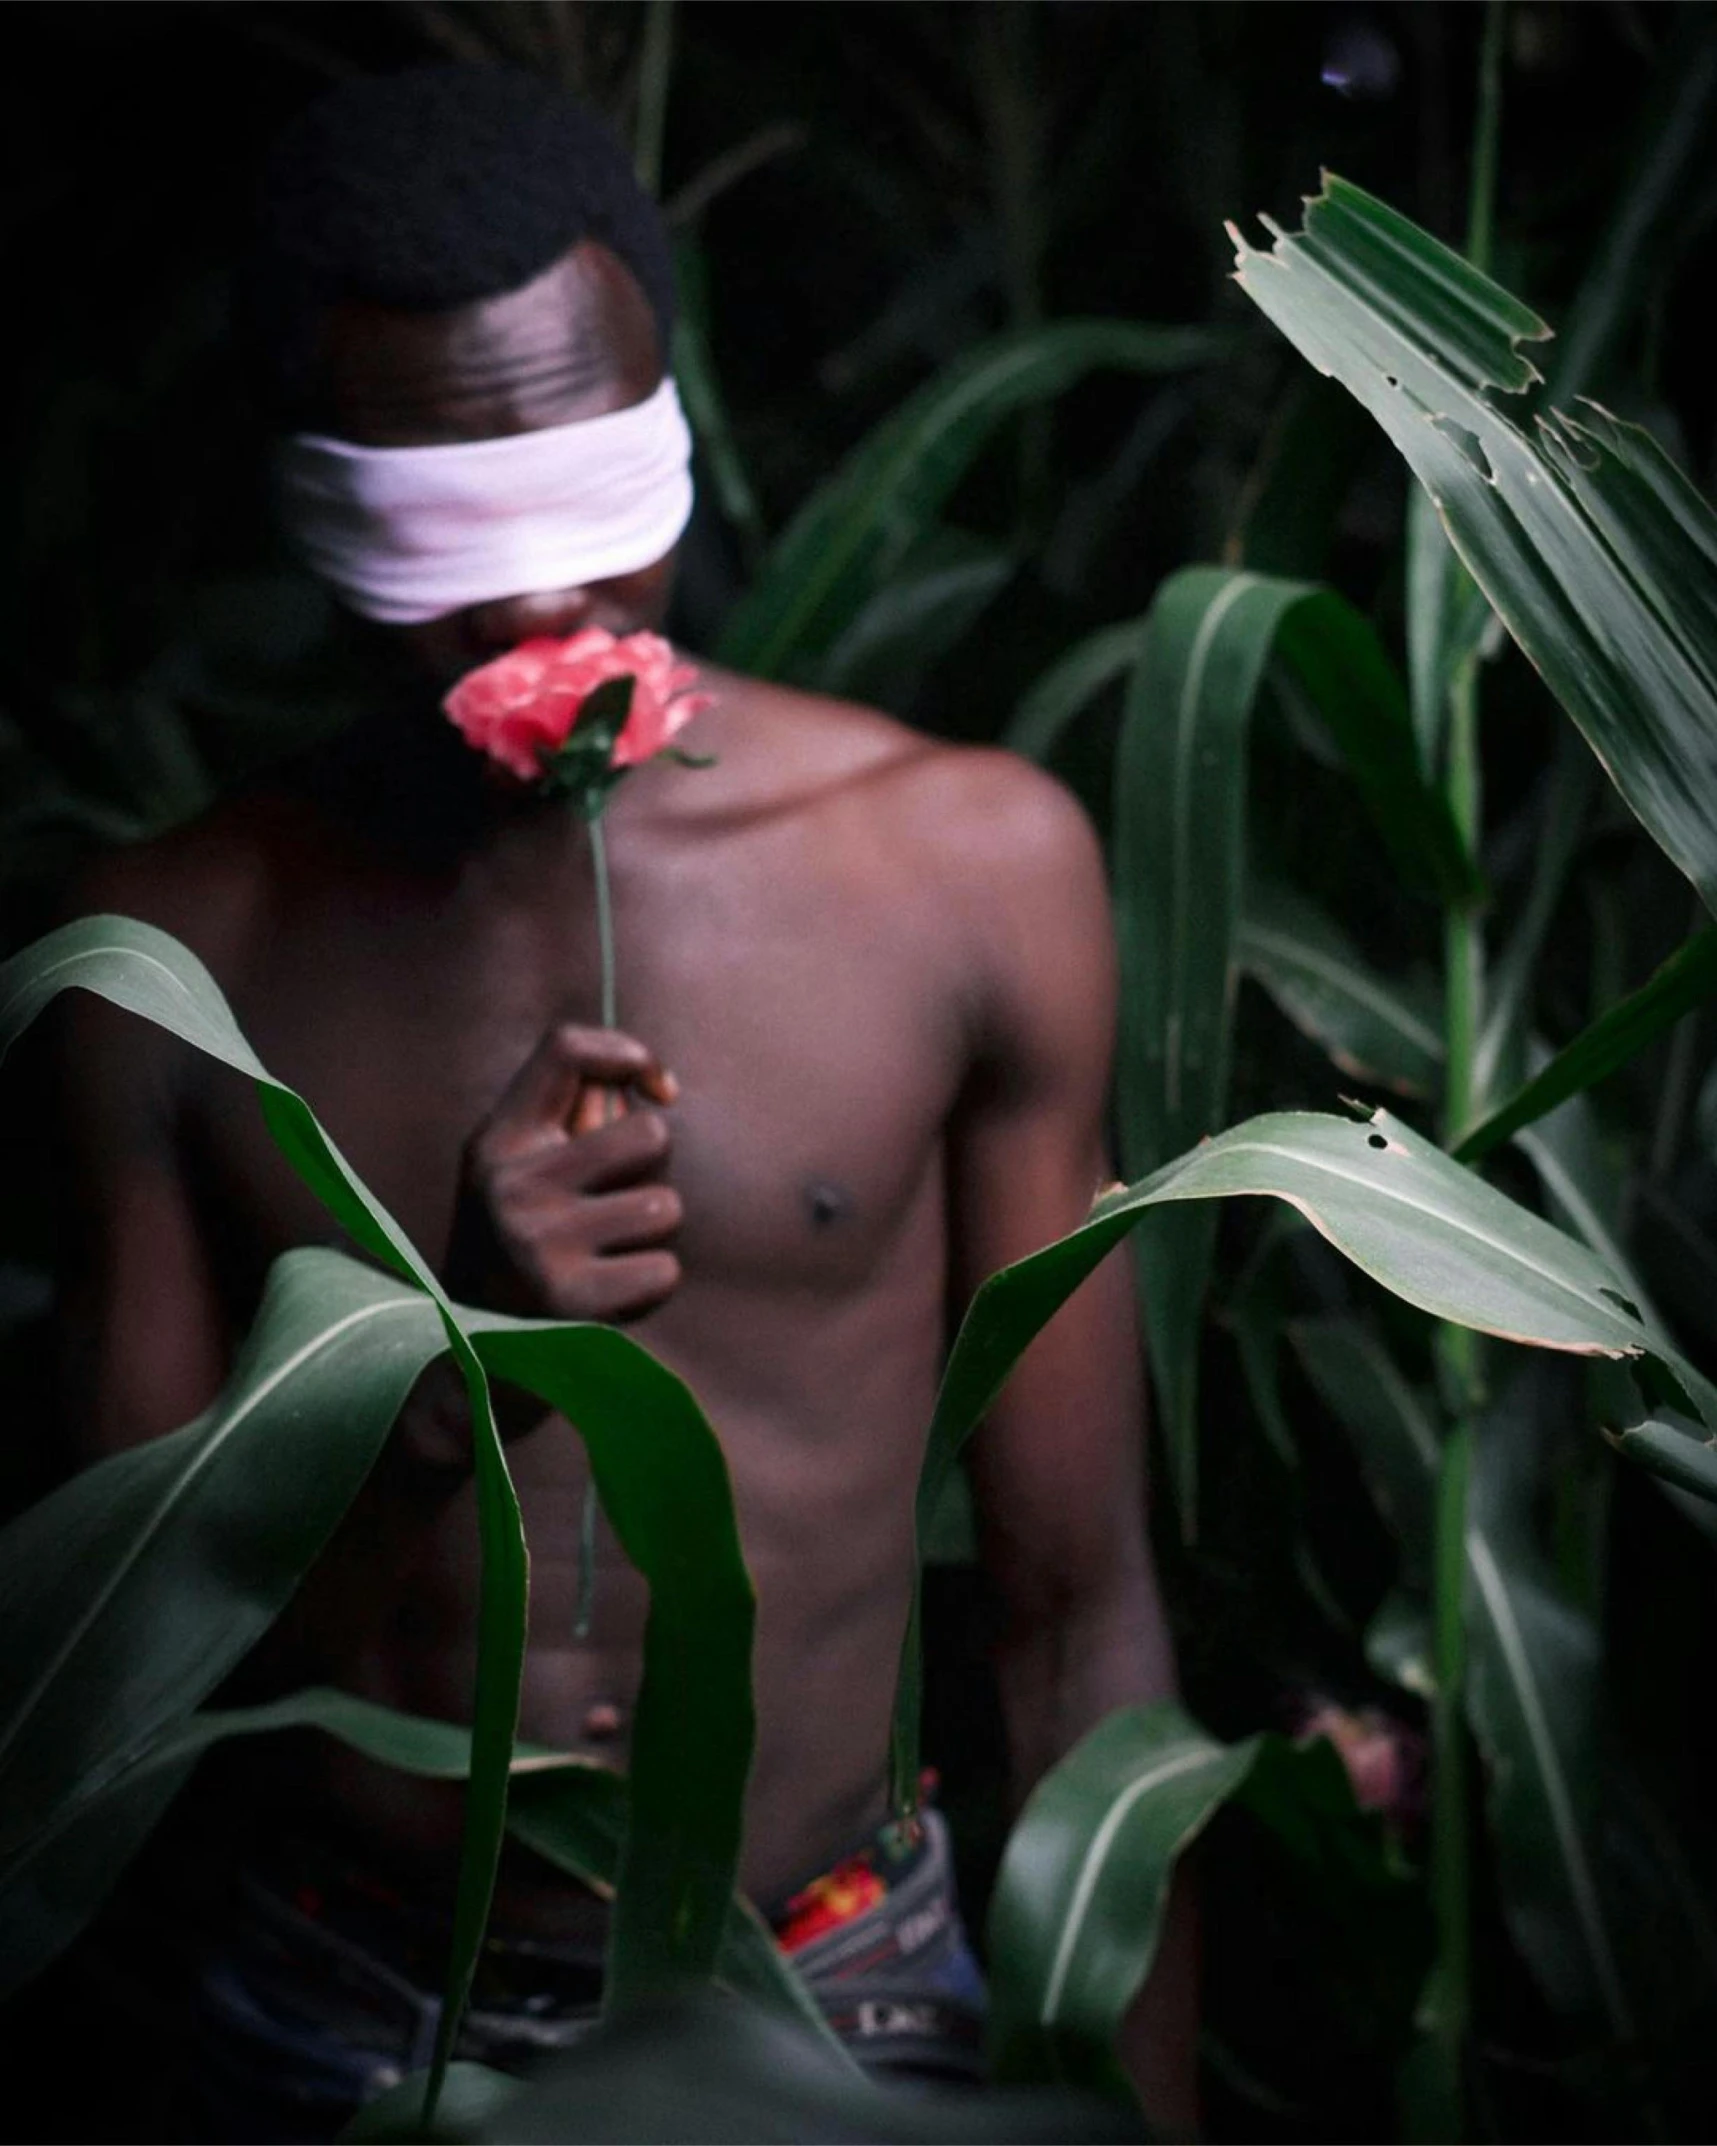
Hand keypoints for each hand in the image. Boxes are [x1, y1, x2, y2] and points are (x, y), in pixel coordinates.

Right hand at [445, 1023, 682, 1323]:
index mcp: (497, 1142)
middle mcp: (512, 1184)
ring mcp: (539, 1242)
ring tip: (608, 1254)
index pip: (566, 1048)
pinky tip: (609, 1295)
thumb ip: (574, 1124)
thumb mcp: (522, 1176)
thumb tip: (653, 1089)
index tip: (658, 1089)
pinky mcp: (572, 1301)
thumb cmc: (521, 1249)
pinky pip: (665, 1271)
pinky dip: (650, 1286)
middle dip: (654, 1168)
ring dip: (652, 1235)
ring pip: (666, 1207)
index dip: (629, 1054)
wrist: (471, 1357)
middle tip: (617, 1202)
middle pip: (649, 1133)